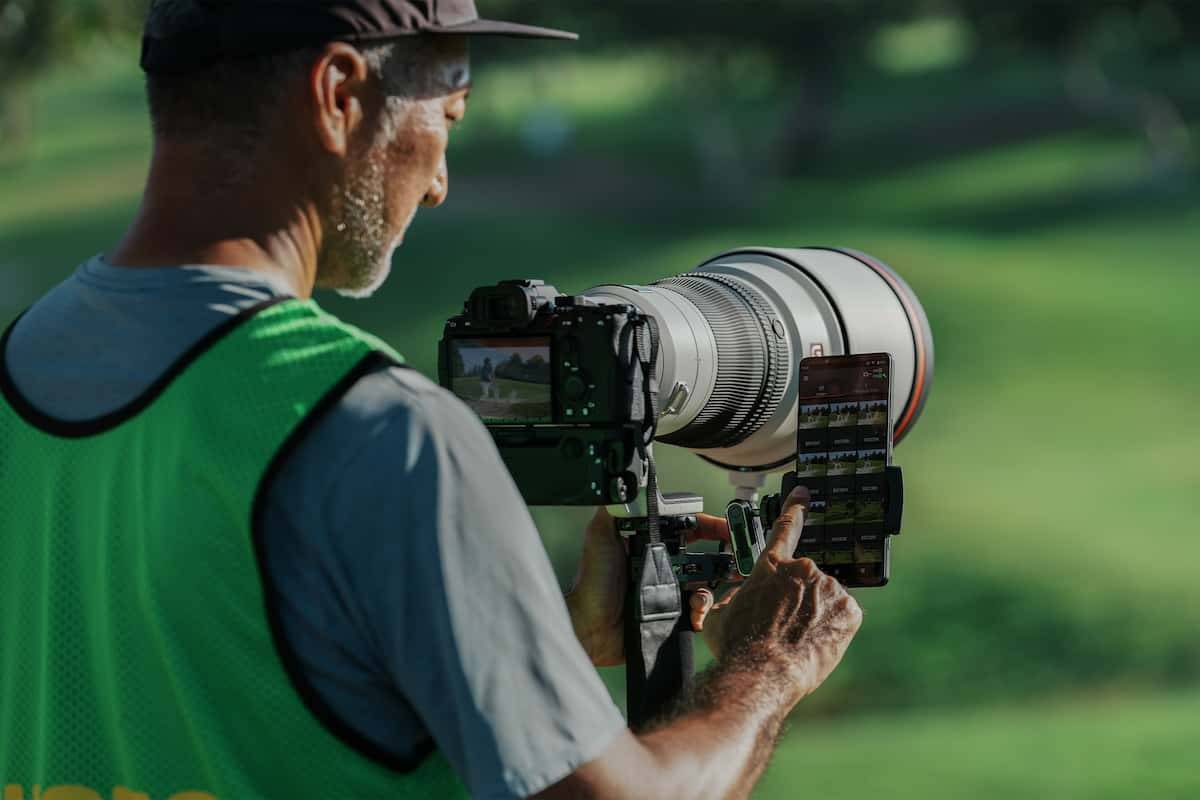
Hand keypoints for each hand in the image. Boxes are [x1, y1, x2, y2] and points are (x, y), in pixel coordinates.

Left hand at [566, 508, 730, 666]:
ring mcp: (668, 590)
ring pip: (705, 584)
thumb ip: (614, 510)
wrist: (590, 626)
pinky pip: (697, 611)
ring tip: (707, 596)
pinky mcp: (671, 614)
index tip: (730, 528)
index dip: (712, 526)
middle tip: (739, 562)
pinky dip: (702, 612)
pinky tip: (695, 614)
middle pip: (704, 556)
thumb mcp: (600, 536)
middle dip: (726, 557)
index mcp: (650, 543)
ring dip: (714, 588)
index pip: (689, 528)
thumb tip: (625, 485)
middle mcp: (662, 564)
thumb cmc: (593, 581)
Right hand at [693, 487, 862, 702]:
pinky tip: (815, 643)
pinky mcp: (849, 611)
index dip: (796, 507)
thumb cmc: (737, 645)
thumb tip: (738, 597)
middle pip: (804, 580)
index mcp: (771, 565)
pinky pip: (843, 617)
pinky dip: (833, 628)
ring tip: (795, 640)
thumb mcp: (719, 614)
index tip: (804, 493)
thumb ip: (733, 596)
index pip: (785, 527)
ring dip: (815, 614)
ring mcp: (829, 589)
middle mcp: (802, 569)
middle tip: (782, 627)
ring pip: (824, 599)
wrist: (762, 673)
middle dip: (797, 599)